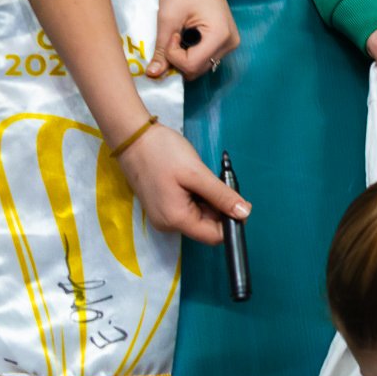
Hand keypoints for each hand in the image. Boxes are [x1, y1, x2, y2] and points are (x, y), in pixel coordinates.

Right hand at [114, 121, 250, 243]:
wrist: (132, 139)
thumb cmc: (162, 153)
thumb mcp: (196, 173)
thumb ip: (221, 196)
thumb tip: (244, 214)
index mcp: (176, 220)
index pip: (214, 236)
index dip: (231, 222)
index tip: (239, 201)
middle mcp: (169, 224)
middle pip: (207, 226)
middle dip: (220, 208)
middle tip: (218, 181)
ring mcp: (164, 216)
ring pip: (200, 216)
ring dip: (209, 200)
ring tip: (202, 178)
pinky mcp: (163, 207)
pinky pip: (189, 208)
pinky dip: (198, 197)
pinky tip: (194, 180)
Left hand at [148, 0, 238, 79]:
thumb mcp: (168, 17)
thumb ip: (162, 48)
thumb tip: (153, 75)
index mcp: (220, 36)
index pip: (191, 65)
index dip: (173, 55)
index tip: (171, 33)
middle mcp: (230, 44)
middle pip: (197, 69)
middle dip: (178, 57)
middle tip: (173, 33)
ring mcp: (230, 43)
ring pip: (200, 65)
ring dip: (184, 55)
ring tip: (181, 31)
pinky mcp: (226, 41)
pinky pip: (204, 57)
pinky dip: (191, 51)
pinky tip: (188, 33)